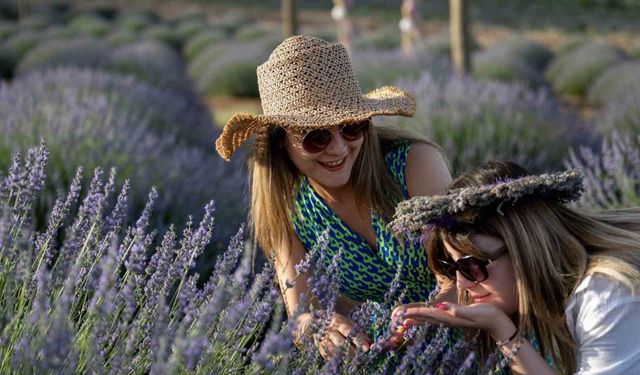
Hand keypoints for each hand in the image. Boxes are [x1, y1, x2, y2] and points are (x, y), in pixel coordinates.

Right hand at [303, 312, 371, 359]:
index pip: (350, 332)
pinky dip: (336, 359)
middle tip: (361, 356)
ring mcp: (324, 339)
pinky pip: (328, 355)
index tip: (367, 348)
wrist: (317, 322)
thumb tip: (370, 342)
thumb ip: (358, 332)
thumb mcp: (348, 323)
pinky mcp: (320, 347)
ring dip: (344, 356)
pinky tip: (343, 362)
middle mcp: (330, 330)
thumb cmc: (338, 323)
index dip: (358, 340)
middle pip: (341, 342)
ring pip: (334, 350)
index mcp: (338, 322)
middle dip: (352, 350)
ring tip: (353, 360)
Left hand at [392, 302, 516, 341]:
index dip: (416, 312)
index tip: (403, 313)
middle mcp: (448, 320)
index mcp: (450, 317)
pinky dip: (427, 318)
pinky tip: (425, 318)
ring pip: (430, 320)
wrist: (497, 322)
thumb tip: (441, 306)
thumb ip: (456, 310)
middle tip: (397, 319)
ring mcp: (451, 320)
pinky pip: (436, 319)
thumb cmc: (487, 315)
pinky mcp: (455, 319)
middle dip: (412, 318)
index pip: (429, 314)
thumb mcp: (472, 311)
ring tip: (405, 321)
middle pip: (426, 319)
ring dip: (417, 319)